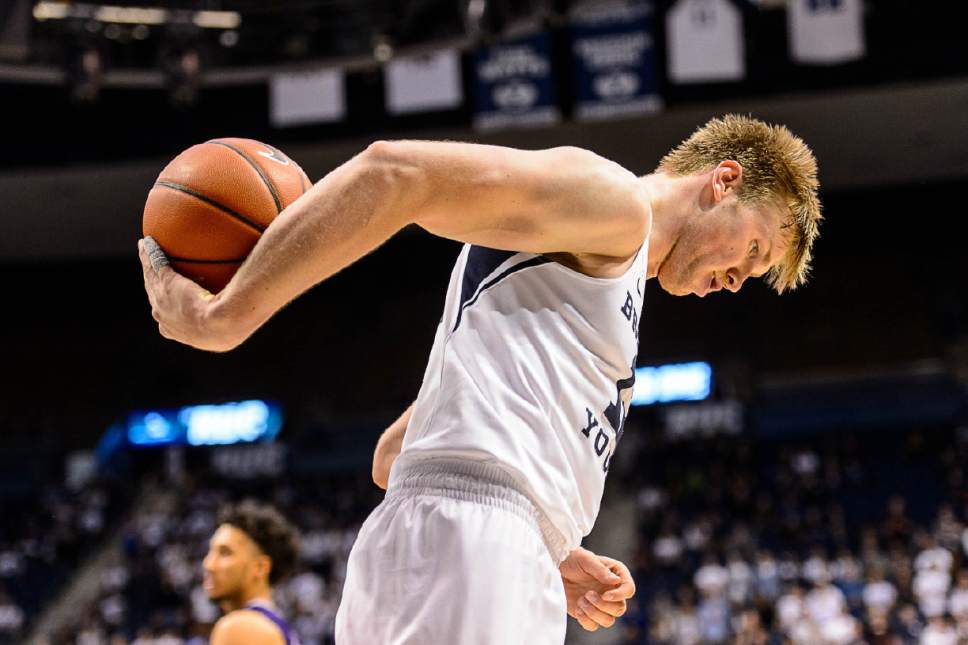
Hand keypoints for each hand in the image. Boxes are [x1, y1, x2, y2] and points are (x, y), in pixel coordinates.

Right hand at [138, 237, 238, 351]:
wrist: (224, 324)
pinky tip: (148, 241)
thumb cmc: (235, 325)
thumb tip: (252, 308)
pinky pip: (154, 264)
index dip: (167, 308)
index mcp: (177, 331)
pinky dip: (149, 253)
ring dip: (147, 263)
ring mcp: (161, 301)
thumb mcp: (234, 323)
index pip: (168, 318)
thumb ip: (232, 313)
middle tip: (152, 274)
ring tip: (145, 250)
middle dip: (152, 285)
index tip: (171, 300)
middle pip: (155, 297)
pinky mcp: (165, 283)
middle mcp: (164, 319)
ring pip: (151, 278)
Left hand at [559, 547, 635, 630]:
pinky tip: (577, 608)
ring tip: (581, 600)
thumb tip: (616, 581)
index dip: (620, 595)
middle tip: (588, 594)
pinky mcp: (588, 613)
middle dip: (604, 605)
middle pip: (620, 609)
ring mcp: (601, 604)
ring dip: (594, 614)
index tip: (605, 595)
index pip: (629, 589)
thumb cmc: (573, 559)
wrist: (557, 568)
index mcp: (616, 575)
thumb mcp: (585, 559)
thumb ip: (600, 570)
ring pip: (608, 621)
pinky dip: (585, 620)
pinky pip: (593, 626)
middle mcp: (612, 591)